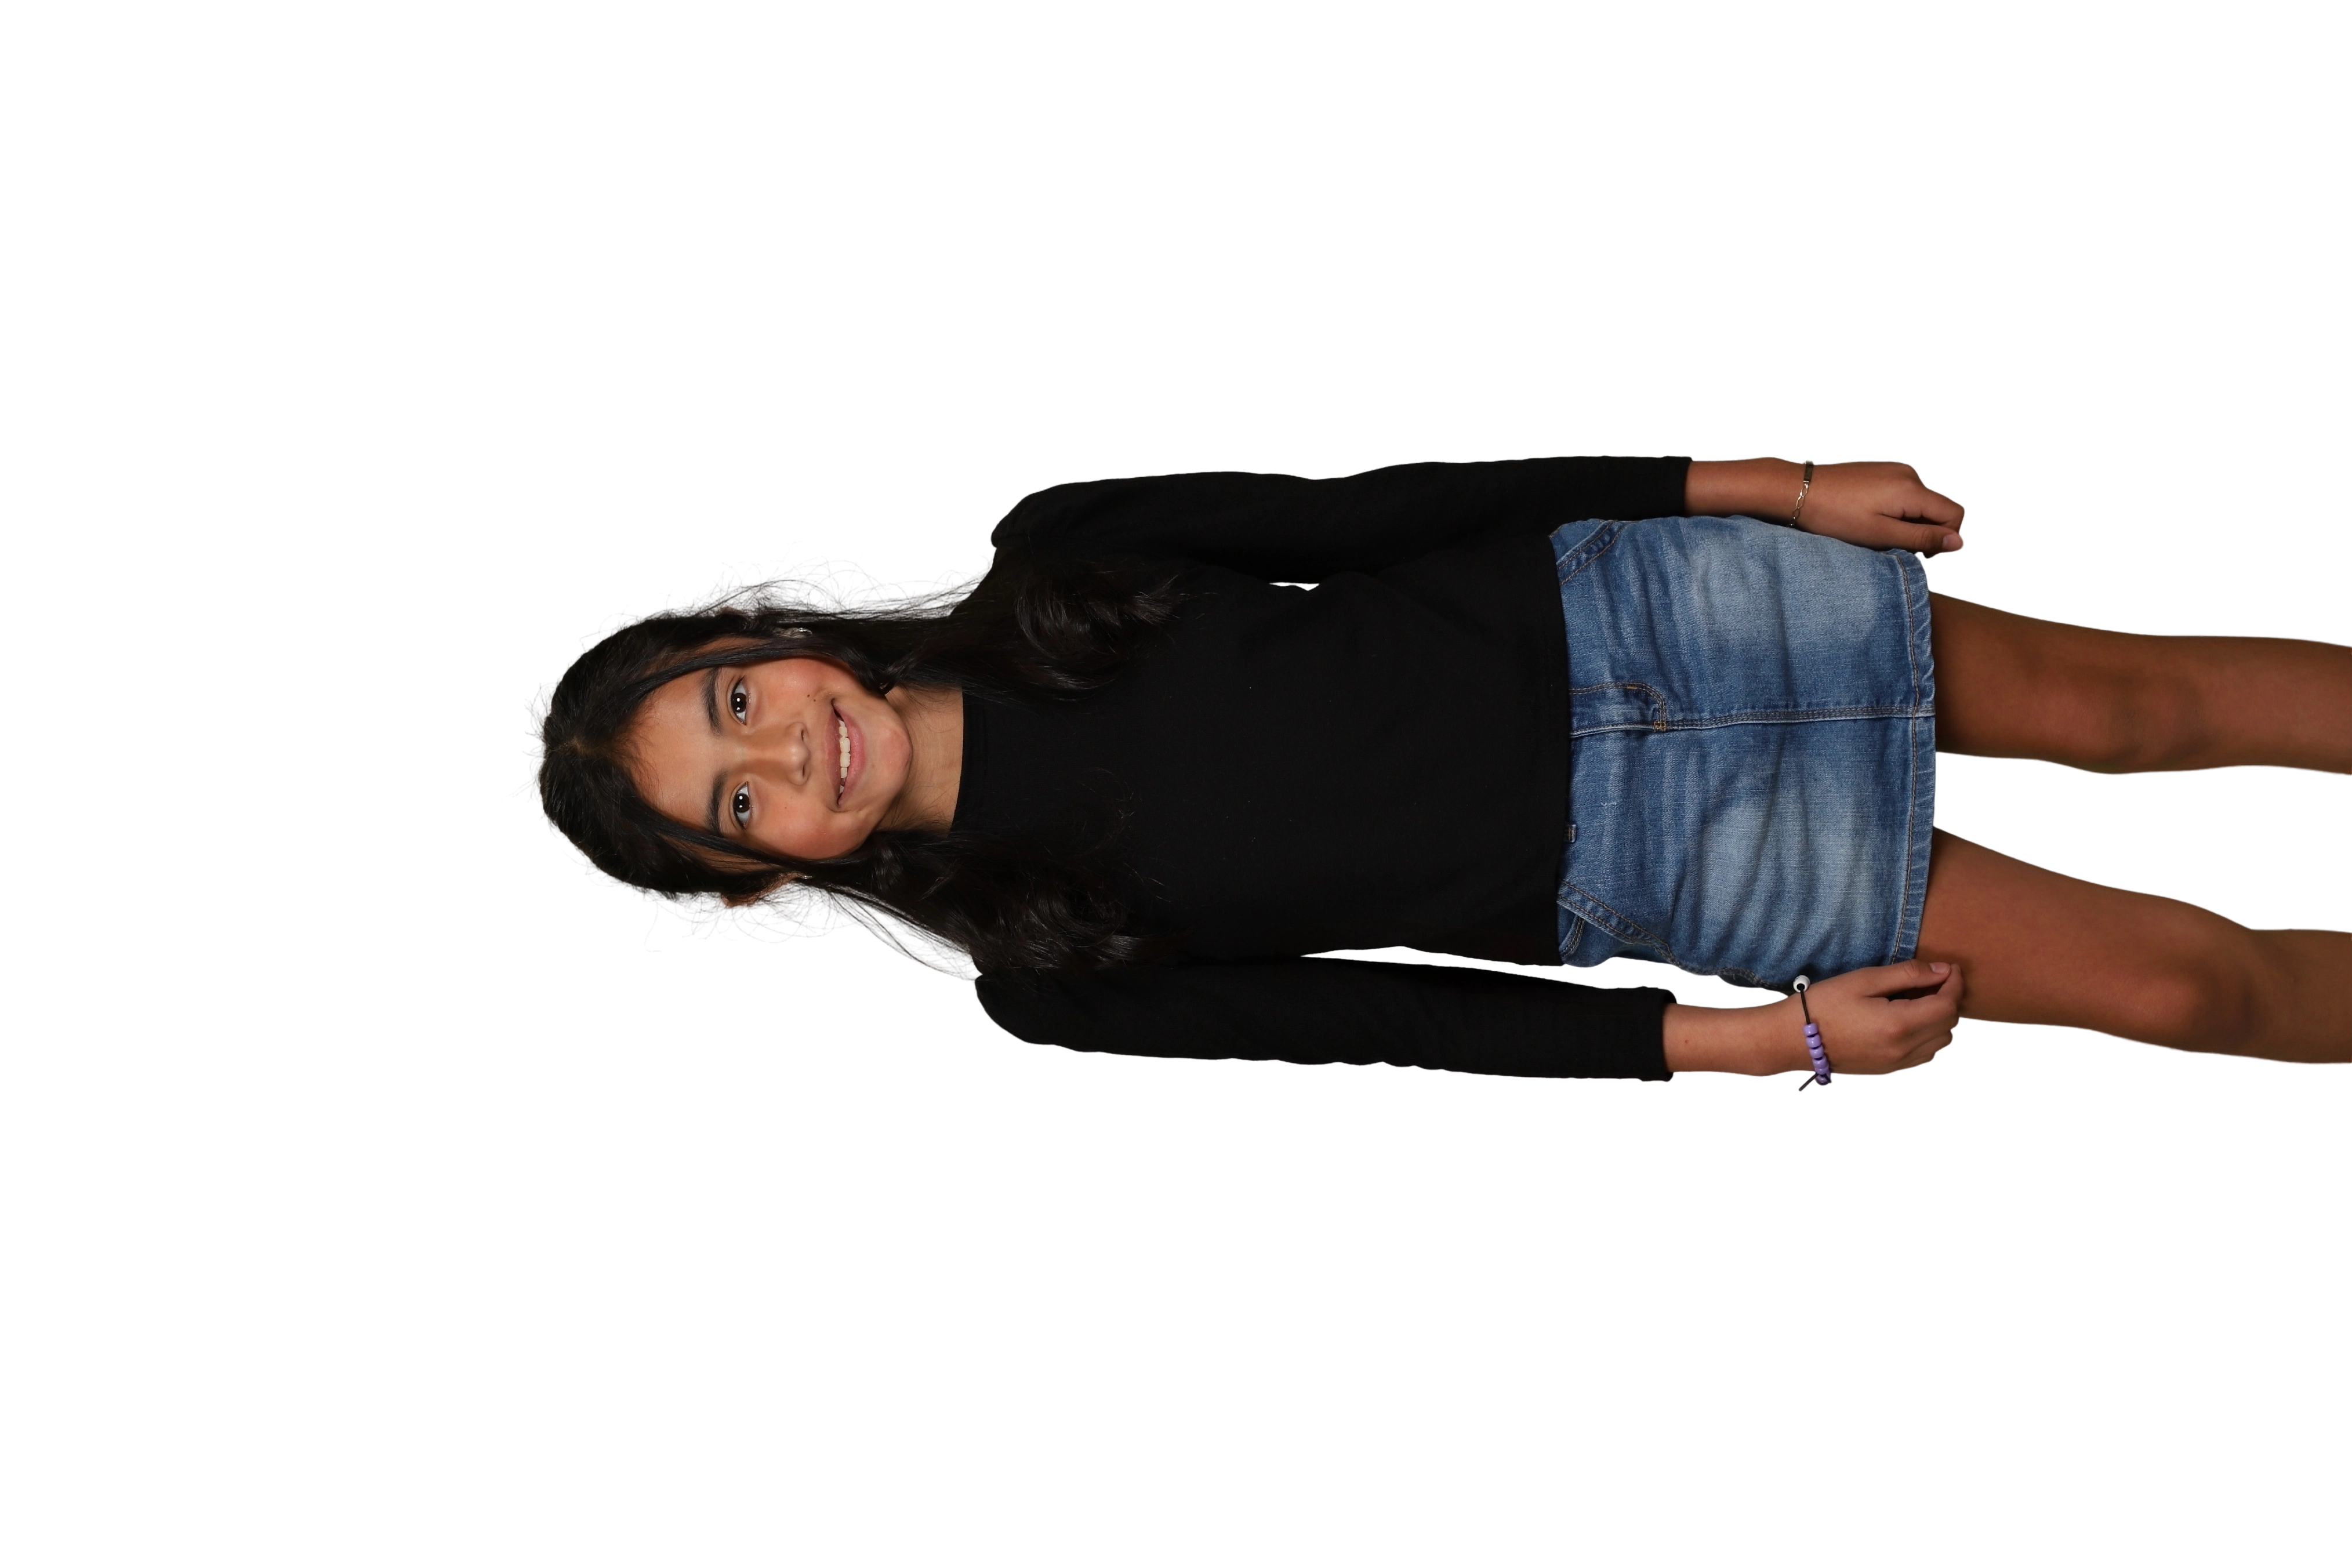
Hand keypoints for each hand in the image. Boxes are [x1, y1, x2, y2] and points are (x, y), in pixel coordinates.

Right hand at [1765, 958, 1966, 1077]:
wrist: (1793, 1039)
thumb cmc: (1824, 1004)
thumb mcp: (1863, 980)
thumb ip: (1906, 974)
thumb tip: (1941, 970)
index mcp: (1899, 1024)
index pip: (1947, 1004)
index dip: (1954, 982)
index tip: (1949, 967)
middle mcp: (1904, 1049)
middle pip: (1948, 1024)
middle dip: (1949, 998)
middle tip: (1936, 979)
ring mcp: (1897, 1063)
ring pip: (1940, 1042)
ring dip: (1941, 1019)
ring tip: (1924, 998)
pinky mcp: (1889, 1069)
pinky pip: (1925, 1054)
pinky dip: (1929, 1035)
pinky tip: (1912, 1019)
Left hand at [1788, 460, 1968, 557]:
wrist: (1799, 489)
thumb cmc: (1835, 516)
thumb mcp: (1880, 535)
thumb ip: (1922, 538)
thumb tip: (1958, 542)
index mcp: (1912, 489)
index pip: (1955, 514)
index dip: (1944, 537)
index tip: (1918, 550)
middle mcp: (1910, 474)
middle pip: (1939, 507)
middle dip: (1925, 529)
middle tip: (1892, 542)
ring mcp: (1896, 469)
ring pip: (1921, 501)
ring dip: (1909, 520)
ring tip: (1876, 528)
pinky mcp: (1883, 469)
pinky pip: (1905, 492)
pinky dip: (1897, 508)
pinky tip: (1870, 516)